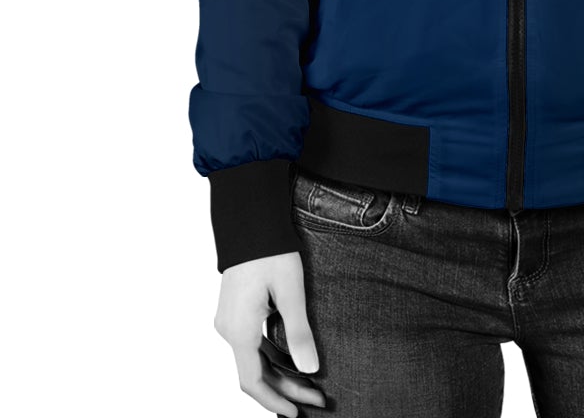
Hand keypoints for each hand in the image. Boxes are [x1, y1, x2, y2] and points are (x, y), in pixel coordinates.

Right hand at [214, 251, 326, 416]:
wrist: (250, 221)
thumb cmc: (271, 251)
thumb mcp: (291, 291)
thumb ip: (298, 332)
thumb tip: (311, 369)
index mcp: (239, 330)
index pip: (253, 382)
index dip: (275, 402)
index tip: (297, 414)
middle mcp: (229, 329)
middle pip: (256, 372)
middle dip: (287, 388)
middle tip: (318, 398)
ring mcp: (229, 320)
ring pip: (254, 358)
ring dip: (280, 373)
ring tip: (311, 383)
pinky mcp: (235, 310)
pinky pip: (252, 343)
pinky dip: (271, 356)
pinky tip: (292, 360)